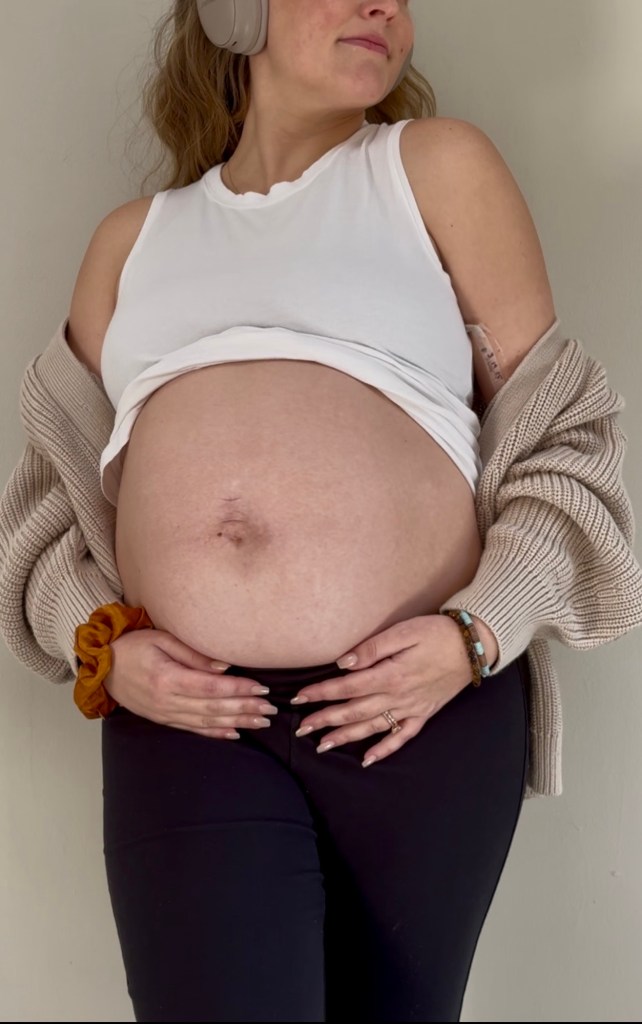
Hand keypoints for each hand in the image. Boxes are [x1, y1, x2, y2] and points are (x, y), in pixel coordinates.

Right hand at [104, 629, 277, 737]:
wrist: (101, 667)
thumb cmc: (131, 646)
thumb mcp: (160, 639)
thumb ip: (193, 653)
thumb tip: (224, 666)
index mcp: (167, 678)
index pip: (211, 687)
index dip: (238, 689)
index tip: (261, 688)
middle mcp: (167, 701)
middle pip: (213, 707)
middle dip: (244, 708)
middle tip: (270, 709)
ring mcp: (165, 713)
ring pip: (207, 721)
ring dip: (236, 722)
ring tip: (261, 722)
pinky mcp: (163, 718)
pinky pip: (193, 729)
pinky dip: (215, 733)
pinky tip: (234, 734)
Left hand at [291, 614, 486, 766]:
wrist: (474, 646)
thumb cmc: (436, 633)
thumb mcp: (403, 632)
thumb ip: (372, 648)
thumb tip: (343, 664)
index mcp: (390, 675)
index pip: (347, 687)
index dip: (321, 693)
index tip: (299, 698)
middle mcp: (398, 697)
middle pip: (354, 712)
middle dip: (325, 719)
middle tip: (300, 728)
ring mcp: (412, 709)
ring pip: (373, 727)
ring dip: (346, 737)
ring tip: (322, 745)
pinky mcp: (424, 714)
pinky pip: (402, 737)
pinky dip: (384, 750)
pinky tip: (367, 760)